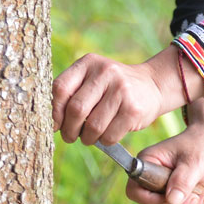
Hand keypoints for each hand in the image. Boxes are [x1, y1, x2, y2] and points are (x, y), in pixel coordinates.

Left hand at [52, 50, 180, 145]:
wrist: (151, 85)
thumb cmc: (111, 87)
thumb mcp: (92, 78)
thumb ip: (71, 92)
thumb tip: (53, 124)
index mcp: (89, 62)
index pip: (61, 88)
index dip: (54, 111)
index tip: (56, 124)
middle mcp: (105, 72)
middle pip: (76, 109)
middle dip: (69, 129)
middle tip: (70, 136)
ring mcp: (121, 90)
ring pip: (93, 126)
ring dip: (87, 138)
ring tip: (89, 137)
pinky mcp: (133, 109)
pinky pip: (110, 135)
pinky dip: (104, 141)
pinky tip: (106, 135)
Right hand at [126, 104, 203, 203]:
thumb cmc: (200, 146)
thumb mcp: (194, 161)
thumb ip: (182, 180)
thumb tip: (173, 201)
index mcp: (148, 164)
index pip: (135, 191)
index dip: (151, 200)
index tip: (174, 198)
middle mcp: (152, 181)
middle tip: (197, 198)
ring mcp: (165, 193)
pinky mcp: (179, 200)